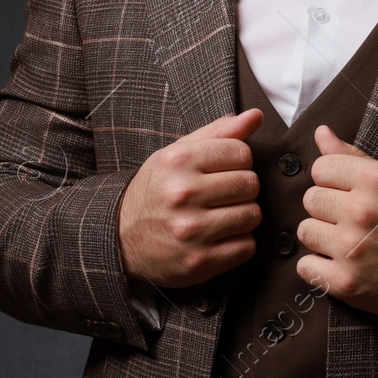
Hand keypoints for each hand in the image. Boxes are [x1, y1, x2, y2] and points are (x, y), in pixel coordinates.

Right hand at [118, 109, 263, 287]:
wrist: (121, 237)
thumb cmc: (157, 190)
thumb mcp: (178, 153)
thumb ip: (219, 132)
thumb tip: (256, 116)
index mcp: (178, 160)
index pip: (242, 153)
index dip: (238, 162)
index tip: (224, 171)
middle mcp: (183, 193)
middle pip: (250, 184)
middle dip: (242, 189)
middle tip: (223, 195)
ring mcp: (191, 230)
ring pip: (252, 215)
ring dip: (243, 216)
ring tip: (221, 215)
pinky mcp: (199, 261)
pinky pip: (246, 247)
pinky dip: (239, 243)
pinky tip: (219, 238)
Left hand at [295, 124, 377, 317]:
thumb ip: (353, 156)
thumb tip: (320, 131)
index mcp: (376, 180)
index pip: (320, 168)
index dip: (333, 181)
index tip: (348, 193)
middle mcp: (362, 211)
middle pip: (310, 199)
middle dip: (327, 209)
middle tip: (352, 221)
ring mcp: (352, 248)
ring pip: (305, 231)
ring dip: (322, 238)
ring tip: (348, 243)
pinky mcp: (346, 282)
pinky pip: (305, 267)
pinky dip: (319, 269)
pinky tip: (341, 265)